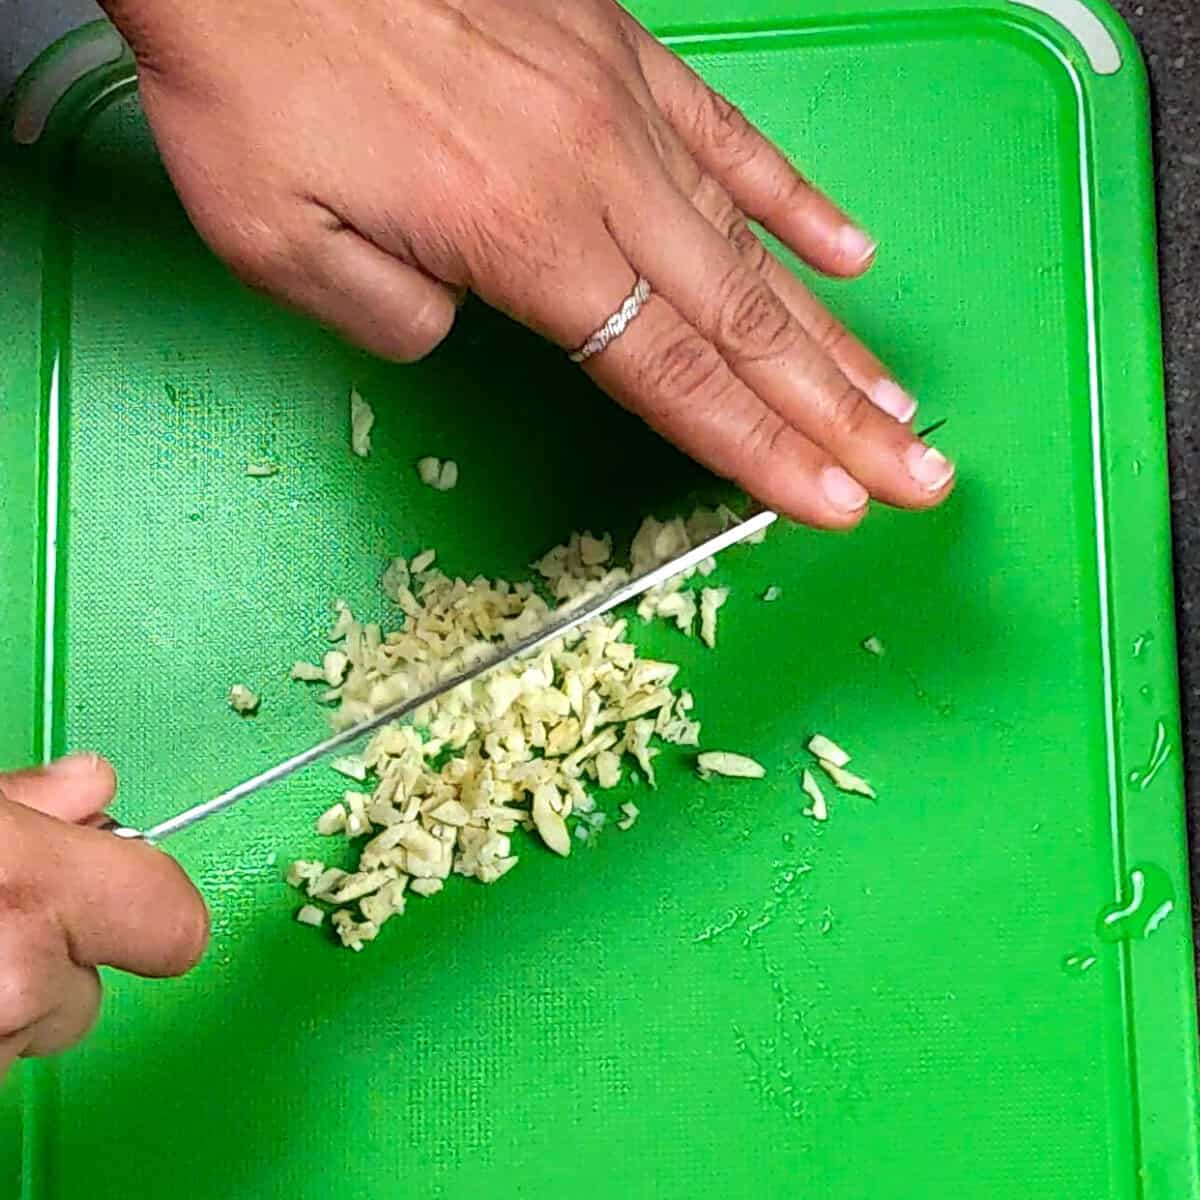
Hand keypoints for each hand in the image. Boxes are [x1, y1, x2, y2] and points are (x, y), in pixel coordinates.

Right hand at [0, 755, 207, 1077]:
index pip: (174, 924)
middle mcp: (20, 982)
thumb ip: (32, 804)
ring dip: (1, 1005)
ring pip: (28, 1034)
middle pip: (85, 993)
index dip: (148, 904)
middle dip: (48, 962)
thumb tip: (92, 785)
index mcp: (34, 887)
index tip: (115, 888)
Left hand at [102, 0, 954, 527]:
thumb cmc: (244, 76)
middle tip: (915, 473)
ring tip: (896, 396)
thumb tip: (467, 334)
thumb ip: (393, 321)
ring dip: (831, 332)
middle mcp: (596, 175)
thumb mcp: (276, 241)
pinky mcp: (619, 46)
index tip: (832, 501)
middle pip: (740, 326)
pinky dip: (795, 198)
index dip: (758, 450)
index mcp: (522, 240)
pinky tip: (848, 250)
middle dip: (837, 415)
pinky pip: (729, 135)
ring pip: (750, 243)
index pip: (671, 376)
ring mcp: (619, 104)